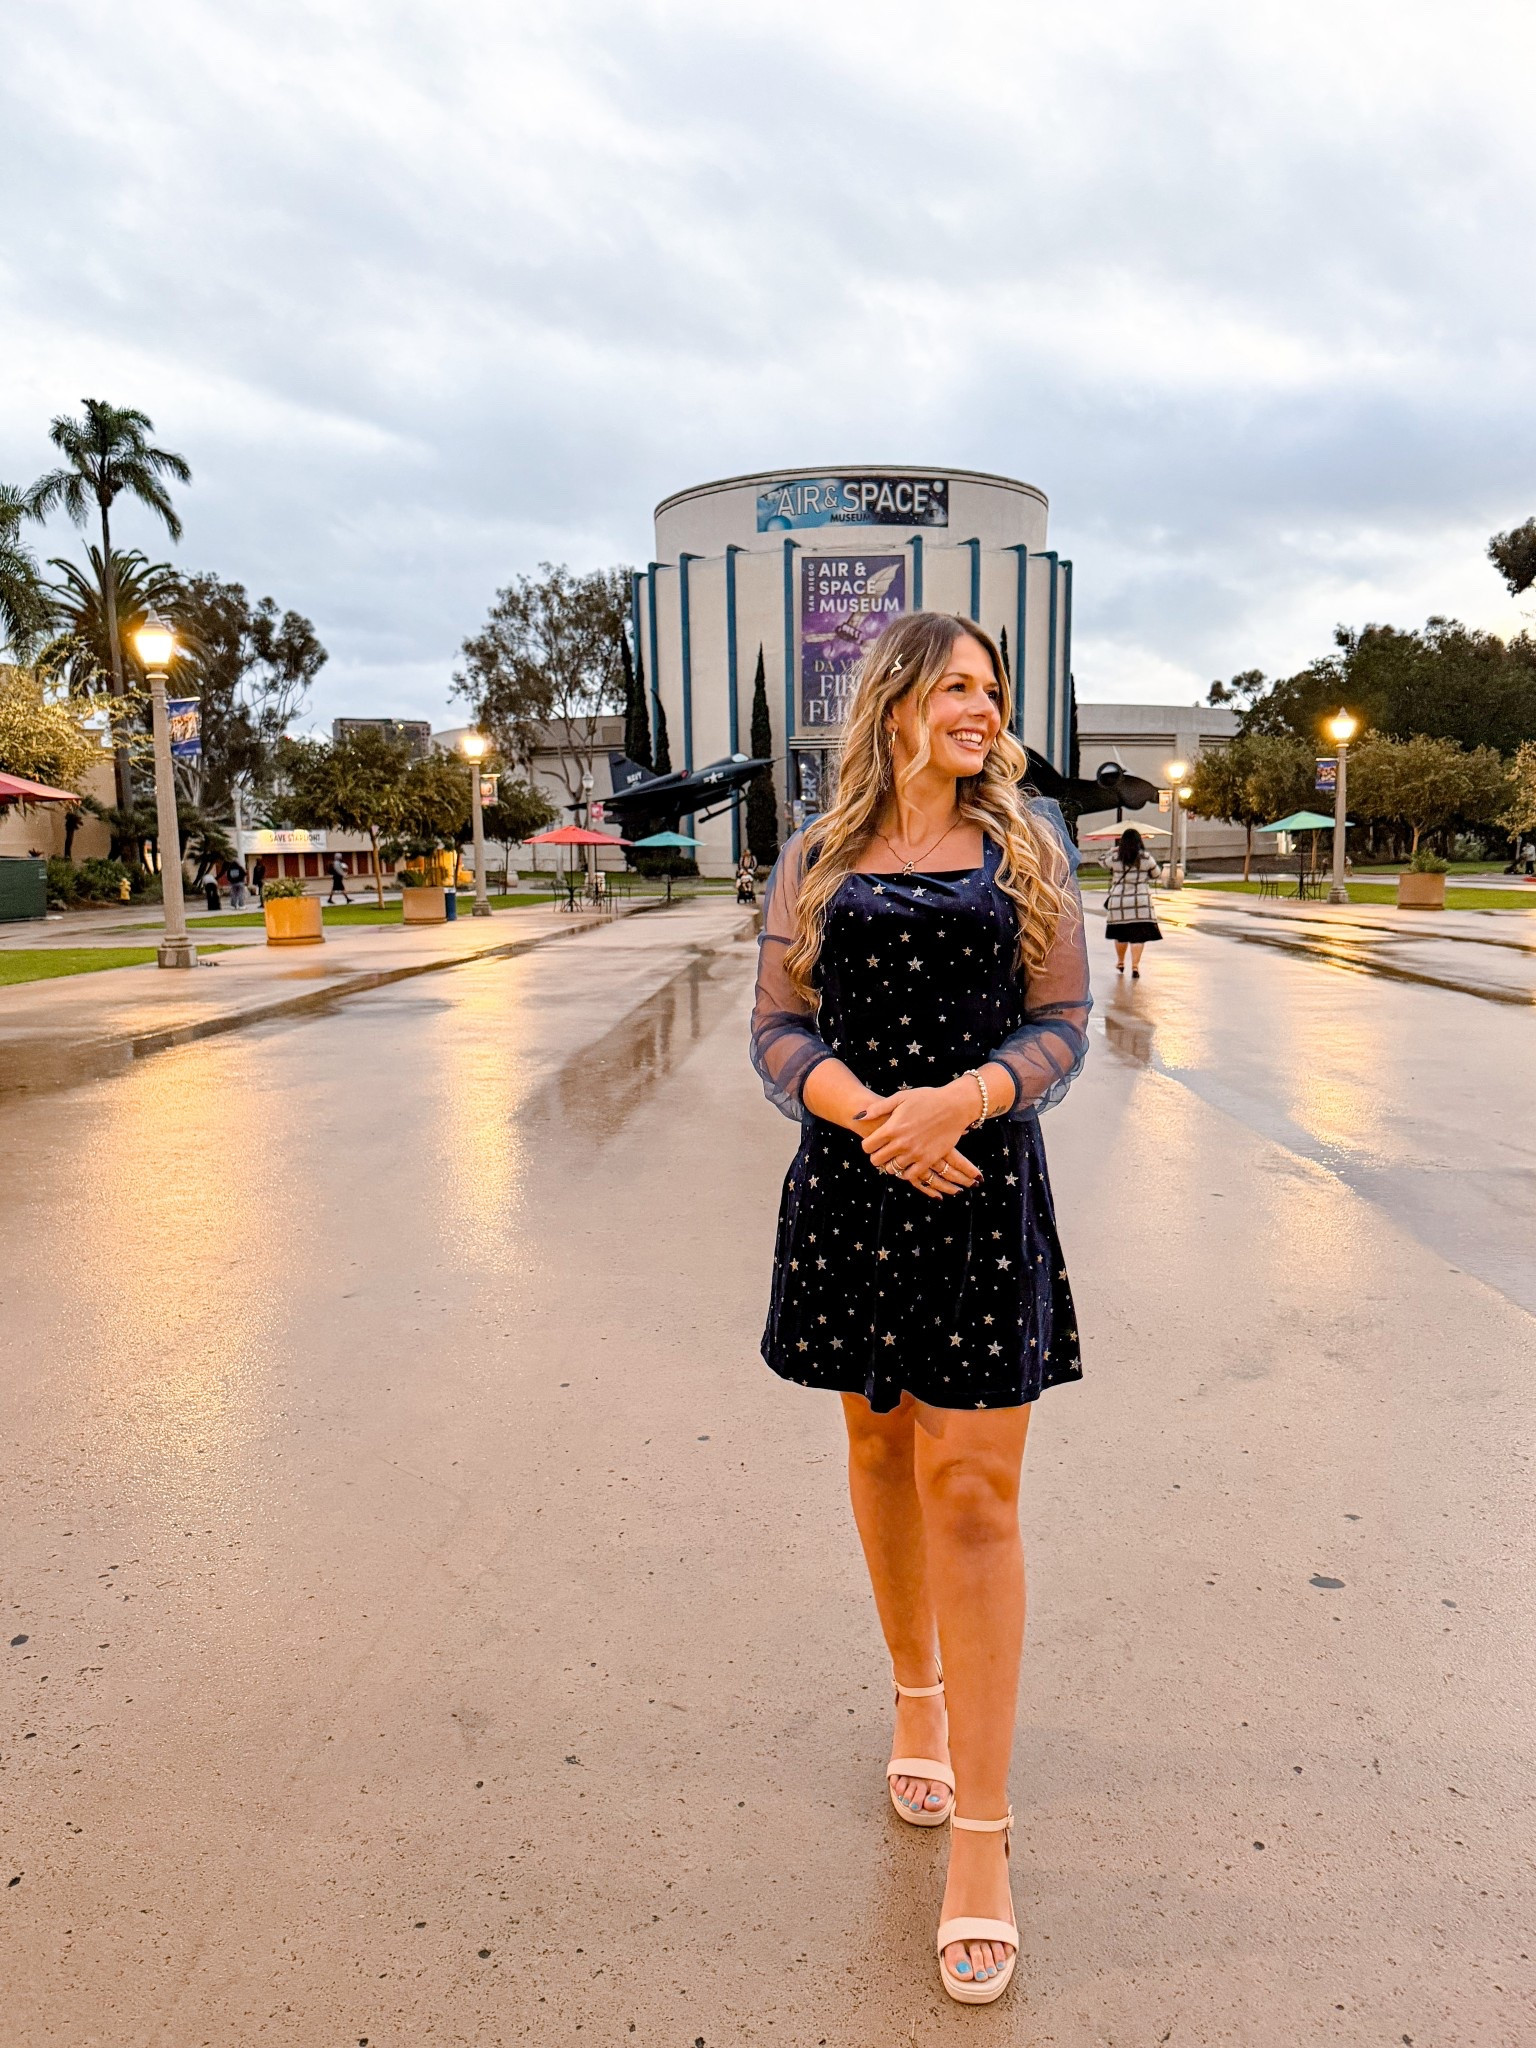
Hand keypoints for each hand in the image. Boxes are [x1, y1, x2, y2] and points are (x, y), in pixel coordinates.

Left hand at [855, 1083, 980, 1198]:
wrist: (954, 1106)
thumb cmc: (927, 1099)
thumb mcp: (900, 1098)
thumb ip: (878, 1108)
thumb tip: (859, 1117)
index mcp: (891, 1128)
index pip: (867, 1146)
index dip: (868, 1145)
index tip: (874, 1142)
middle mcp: (901, 1143)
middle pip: (876, 1161)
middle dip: (877, 1156)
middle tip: (883, 1151)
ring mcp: (914, 1153)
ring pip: (892, 1169)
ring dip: (891, 1164)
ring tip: (896, 1156)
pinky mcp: (928, 1160)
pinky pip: (910, 1175)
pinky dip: (906, 1172)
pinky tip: (908, 1164)